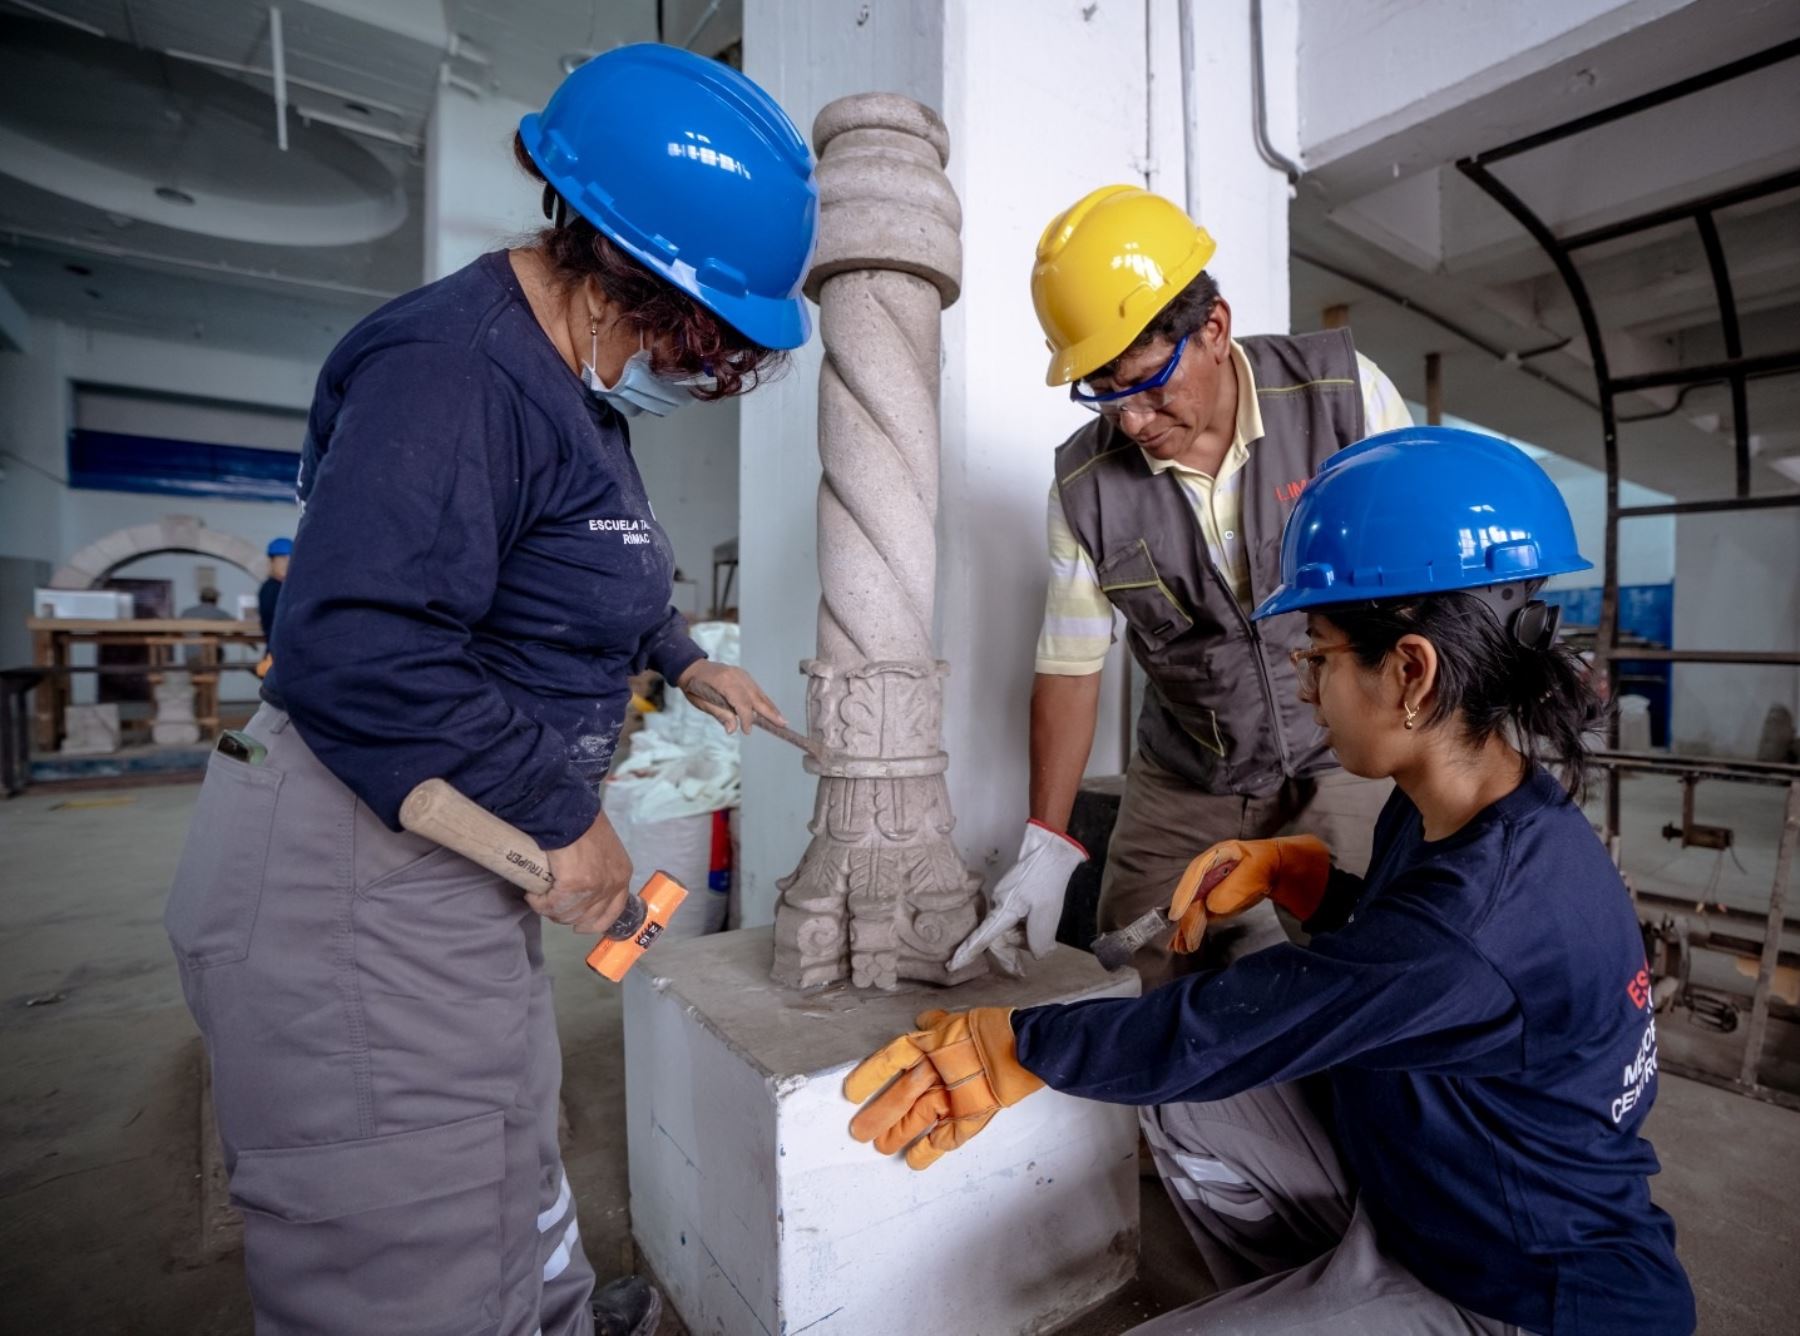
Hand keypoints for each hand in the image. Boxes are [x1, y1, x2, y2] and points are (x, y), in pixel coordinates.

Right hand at [535, 810, 633, 932]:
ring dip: (549, 909)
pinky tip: (532, 894)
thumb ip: (598, 867)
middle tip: (550, 904)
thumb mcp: (602, 848)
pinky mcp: (574, 886)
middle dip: (565, 915)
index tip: (578, 924)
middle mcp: (613, 884)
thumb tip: (584, 883)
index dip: (592, 923)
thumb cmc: (582, 823)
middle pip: (587, 918)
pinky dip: (538, 903)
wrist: (568, 811)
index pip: (612, 913)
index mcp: (622, 875)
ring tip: (539, 896)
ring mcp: (595, 887)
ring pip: (566, 915)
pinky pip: (551, 906)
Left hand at [677, 659, 785, 735]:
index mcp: (724, 682)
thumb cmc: (694, 687)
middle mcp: (736, 676)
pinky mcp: (744, 675)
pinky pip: (756, 690)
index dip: (746, 718)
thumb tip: (732, 730)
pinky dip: (764, 700)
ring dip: (771, 707)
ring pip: (759, 693)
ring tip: (781, 720)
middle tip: (782, 724)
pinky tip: (771, 710)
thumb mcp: (701, 703)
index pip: (741, 703)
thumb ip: (719, 714)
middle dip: (769, 712)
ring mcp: (741, 674)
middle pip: (755, 697)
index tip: (747, 731)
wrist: (692, 667)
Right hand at [844, 1008, 1042, 1169]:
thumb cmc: (990, 1034)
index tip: (850, 1092)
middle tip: (858, 1133)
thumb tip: (921, 1019)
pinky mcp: (974, 1114)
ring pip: (923, 1116)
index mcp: (933, 1048)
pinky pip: (952, 1133)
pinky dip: (934, 1147)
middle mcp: (940, 1073)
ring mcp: (956, 1095)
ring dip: (902, 1133)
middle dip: (882, 1114)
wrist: (1028, 1052)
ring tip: (881, 1148)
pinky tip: (915, 1159)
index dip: (872, 1074)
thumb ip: (936, 1025)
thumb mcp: (958, 1024)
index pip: (895, 1060)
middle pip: (905, 1096)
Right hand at [947, 822, 1087, 973]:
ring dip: (1024, 936)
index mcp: (1003, 910)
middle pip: (1000, 937)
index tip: (952, 965)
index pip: (982, 937)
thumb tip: (1037, 954)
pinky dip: (1027, 925)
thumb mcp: (1047, 912)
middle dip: (1012, 952)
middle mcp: (999, 906)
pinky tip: (1041, 921)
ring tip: (1044, 933)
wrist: (1050, 848)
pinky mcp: (1014, 895)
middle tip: (1022, 972)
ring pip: (1010, 928)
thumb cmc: (1046, 878)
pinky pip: (1016, 918)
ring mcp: (1006, 900)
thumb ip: (1039, 939)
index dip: (966, 953)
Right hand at [1168, 835, 1330, 953]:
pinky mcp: (1210, 899)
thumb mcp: (1255, 871)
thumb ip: (1235, 886)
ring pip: (1192, 906)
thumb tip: (1212, 906)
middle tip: (1183, 938)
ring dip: (1185, 926)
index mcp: (1216, 855)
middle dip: (1185, 916)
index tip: (1177, 913)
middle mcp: (1206, 871)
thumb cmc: (1265, 865)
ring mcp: (1207, 885)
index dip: (1186, 893)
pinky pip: (1198, 914)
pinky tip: (1183, 942)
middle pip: (1191, 894)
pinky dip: (1191, 927)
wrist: (1274, 867)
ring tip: (1181, 946)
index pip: (1196, 874)